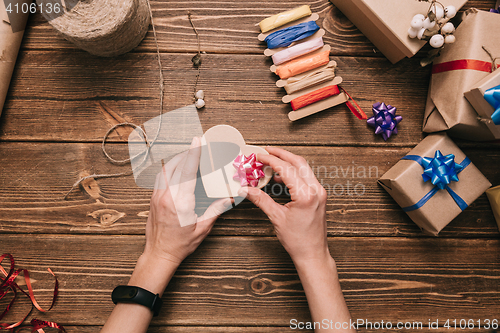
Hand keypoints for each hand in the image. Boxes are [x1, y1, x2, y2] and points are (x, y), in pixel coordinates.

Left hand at [144, 137, 231, 265]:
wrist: (159, 254)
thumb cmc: (180, 244)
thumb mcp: (202, 229)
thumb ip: (216, 210)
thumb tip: (229, 198)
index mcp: (181, 203)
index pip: (187, 172)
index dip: (193, 154)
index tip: (197, 141)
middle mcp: (167, 197)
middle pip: (176, 166)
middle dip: (187, 153)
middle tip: (197, 145)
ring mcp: (157, 197)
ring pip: (166, 170)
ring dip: (177, 159)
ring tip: (188, 154)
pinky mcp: (153, 199)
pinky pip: (160, 177)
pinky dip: (169, 168)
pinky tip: (176, 168)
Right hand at [239, 147, 329, 266]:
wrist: (312, 254)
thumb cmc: (298, 241)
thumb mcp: (276, 218)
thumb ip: (261, 200)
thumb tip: (246, 189)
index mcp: (306, 194)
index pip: (286, 168)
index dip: (270, 159)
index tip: (258, 156)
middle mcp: (316, 190)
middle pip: (298, 162)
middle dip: (281, 154)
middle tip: (265, 150)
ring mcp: (319, 192)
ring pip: (303, 168)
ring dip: (287, 163)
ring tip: (270, 163)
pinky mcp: (319, 196)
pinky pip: (305, 178)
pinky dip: (292, 173)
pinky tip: (279, 177)